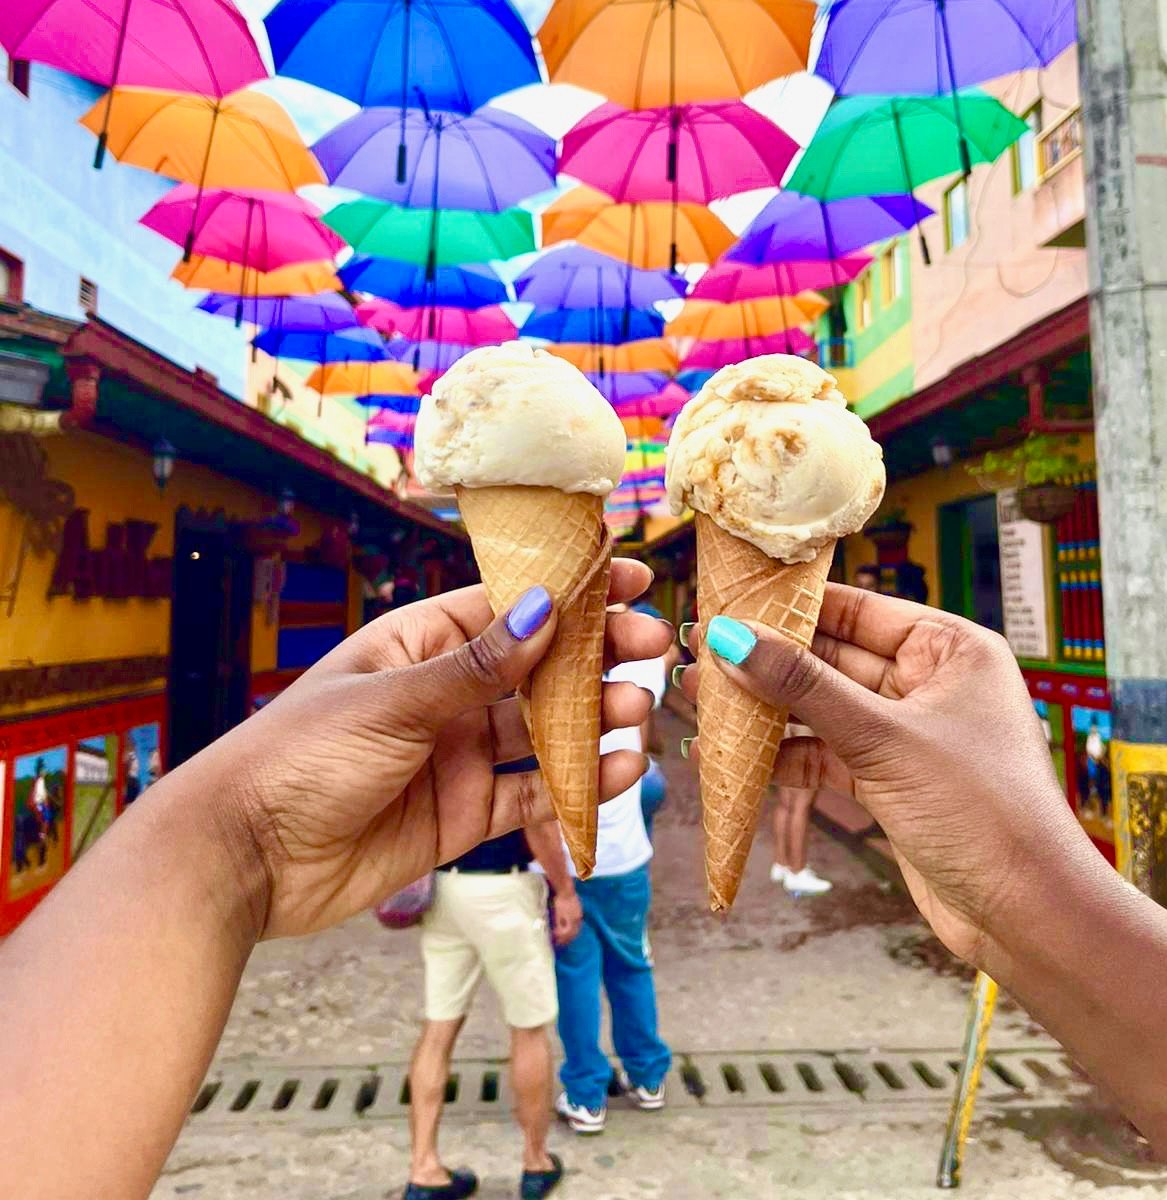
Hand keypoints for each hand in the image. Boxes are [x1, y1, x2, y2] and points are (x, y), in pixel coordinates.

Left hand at [168, 560, 669, 940]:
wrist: (242, 860)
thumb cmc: (298, 758)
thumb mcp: (392, 702)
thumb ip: (476, 668)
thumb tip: (546, 606)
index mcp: (418, 645)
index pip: (507, 607)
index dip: (570, 591)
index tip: (628, 576)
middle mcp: (444, 696)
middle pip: (537, 668)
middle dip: (596, 657)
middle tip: (654, 647)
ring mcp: (455, 757)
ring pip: (543, 733)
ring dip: (594, 721)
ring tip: (641, 712)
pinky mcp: (461, 818)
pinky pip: (532, 797)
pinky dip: (577, 787)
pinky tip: (618, 772)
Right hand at [683, 585, 1088, 970]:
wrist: (1027, 916)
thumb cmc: (981, 810)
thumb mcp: (884, 739)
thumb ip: (804, 687)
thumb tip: (731, 639)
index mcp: (951, 649)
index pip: (858, 609)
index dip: (792, 607)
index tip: (728, 602)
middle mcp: (931, 683)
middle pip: (833, 658)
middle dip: (767, 661)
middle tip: (699, 655)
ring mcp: (909, 735)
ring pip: (823, 710)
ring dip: (768, 711)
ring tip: (703, 704)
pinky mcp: (891, 783)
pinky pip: (827, 755)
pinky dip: (784, 758)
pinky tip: (734, 758)